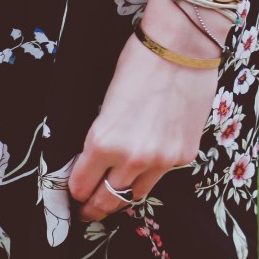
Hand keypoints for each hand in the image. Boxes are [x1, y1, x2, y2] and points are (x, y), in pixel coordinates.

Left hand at [68, 0, 231, 221]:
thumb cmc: (138, 62)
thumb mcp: (105, 103)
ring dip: (122, 197)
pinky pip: (161, 176)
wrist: (183, 47)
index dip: (75, 192)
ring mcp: (162, 161)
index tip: (74, 194)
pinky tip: (144, 166)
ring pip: (135, 196)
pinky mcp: (184, 156)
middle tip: (87, 211)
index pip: (81, 185)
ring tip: (113, 196)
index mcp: (103, 142)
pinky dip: (150, 174)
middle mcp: (132, 159)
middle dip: (94, 207)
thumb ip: (100, 137)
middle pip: (107, 201)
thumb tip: (93, 160)